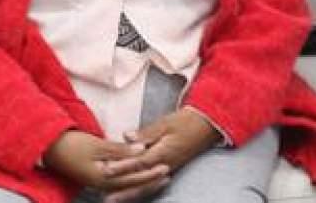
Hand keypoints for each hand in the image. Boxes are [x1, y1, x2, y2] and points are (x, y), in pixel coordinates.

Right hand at [42, 130, 167, 191]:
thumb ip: (120, 150)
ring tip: (158, 176)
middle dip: (150, 180)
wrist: (50, 148)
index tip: (165, 167)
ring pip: (126, 184)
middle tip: (167, 173)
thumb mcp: (98, 146)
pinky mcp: (97, 177)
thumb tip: (142, 151)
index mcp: (103, 178)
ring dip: (143, 180)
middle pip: (131, 184)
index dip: (150, 173)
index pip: (132, 178)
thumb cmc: (72, 145)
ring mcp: (99, 182)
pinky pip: (119, 181)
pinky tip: (138, 174)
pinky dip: (131, 178)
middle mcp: (102, 184)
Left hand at [99, 108, 222, 202]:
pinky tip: (133, 192)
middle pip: (141, 179)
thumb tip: (127, 136)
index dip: (122, 167)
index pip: (139, 162)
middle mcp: (166, 163)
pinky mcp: (171, 167)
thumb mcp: (166, 123)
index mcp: (164, 151)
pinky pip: (153, 182)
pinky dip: (142, 188)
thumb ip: (146, 132)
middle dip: (124, 188)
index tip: (107, 170)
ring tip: (115, 199)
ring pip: (147, 184)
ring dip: (131, 193)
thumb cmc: (187, 121)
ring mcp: (169, 167)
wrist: (208, 125)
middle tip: (107, 196)